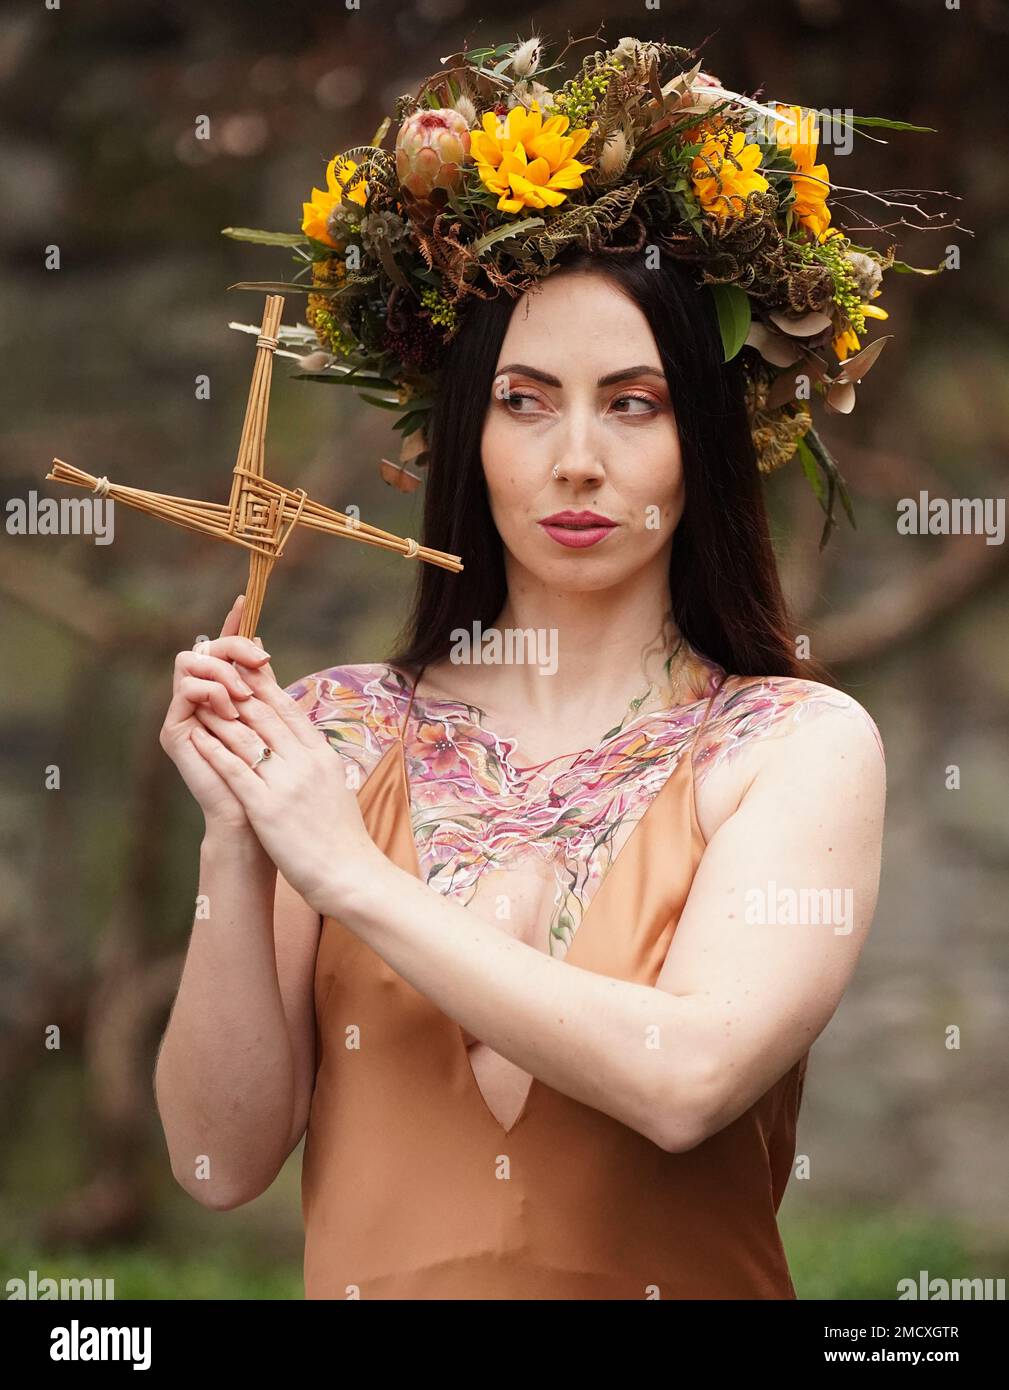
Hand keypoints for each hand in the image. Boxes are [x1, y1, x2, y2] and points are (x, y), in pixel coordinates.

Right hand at [159, 594, 270, 832]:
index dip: (232, 623)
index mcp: (223, 694)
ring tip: (245, 694)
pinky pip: (184, 691)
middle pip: (204, 648)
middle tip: (261, 661)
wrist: (256, 821)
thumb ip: (263, 685)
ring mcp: (184, 715)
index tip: (245, 599)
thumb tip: (261, 645)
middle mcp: (199, 700)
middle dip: (233, 646)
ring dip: (222, 671)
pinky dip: (210, 692)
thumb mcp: (272, 721)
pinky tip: (231, 708)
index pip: (223, 650)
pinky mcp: (174, 732)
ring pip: (190, 662)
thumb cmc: (271, 777)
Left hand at [187, 655, 385, 913]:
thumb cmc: (344, 838)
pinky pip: (235, 769)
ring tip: (199, 697)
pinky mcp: (266, 806)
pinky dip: (214, 749)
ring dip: (220, 714)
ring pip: (246, 736)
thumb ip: (318, 763)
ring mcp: (286, 782)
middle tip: (216, 670)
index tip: (247, 668)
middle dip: (238, 690)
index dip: (265, 686)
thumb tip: (307, 745)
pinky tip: (197, 736)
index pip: (290, 710)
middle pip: (265, 715)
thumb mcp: (336, 787)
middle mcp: (305, 762)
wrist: (350, 873)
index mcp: (322, 755)